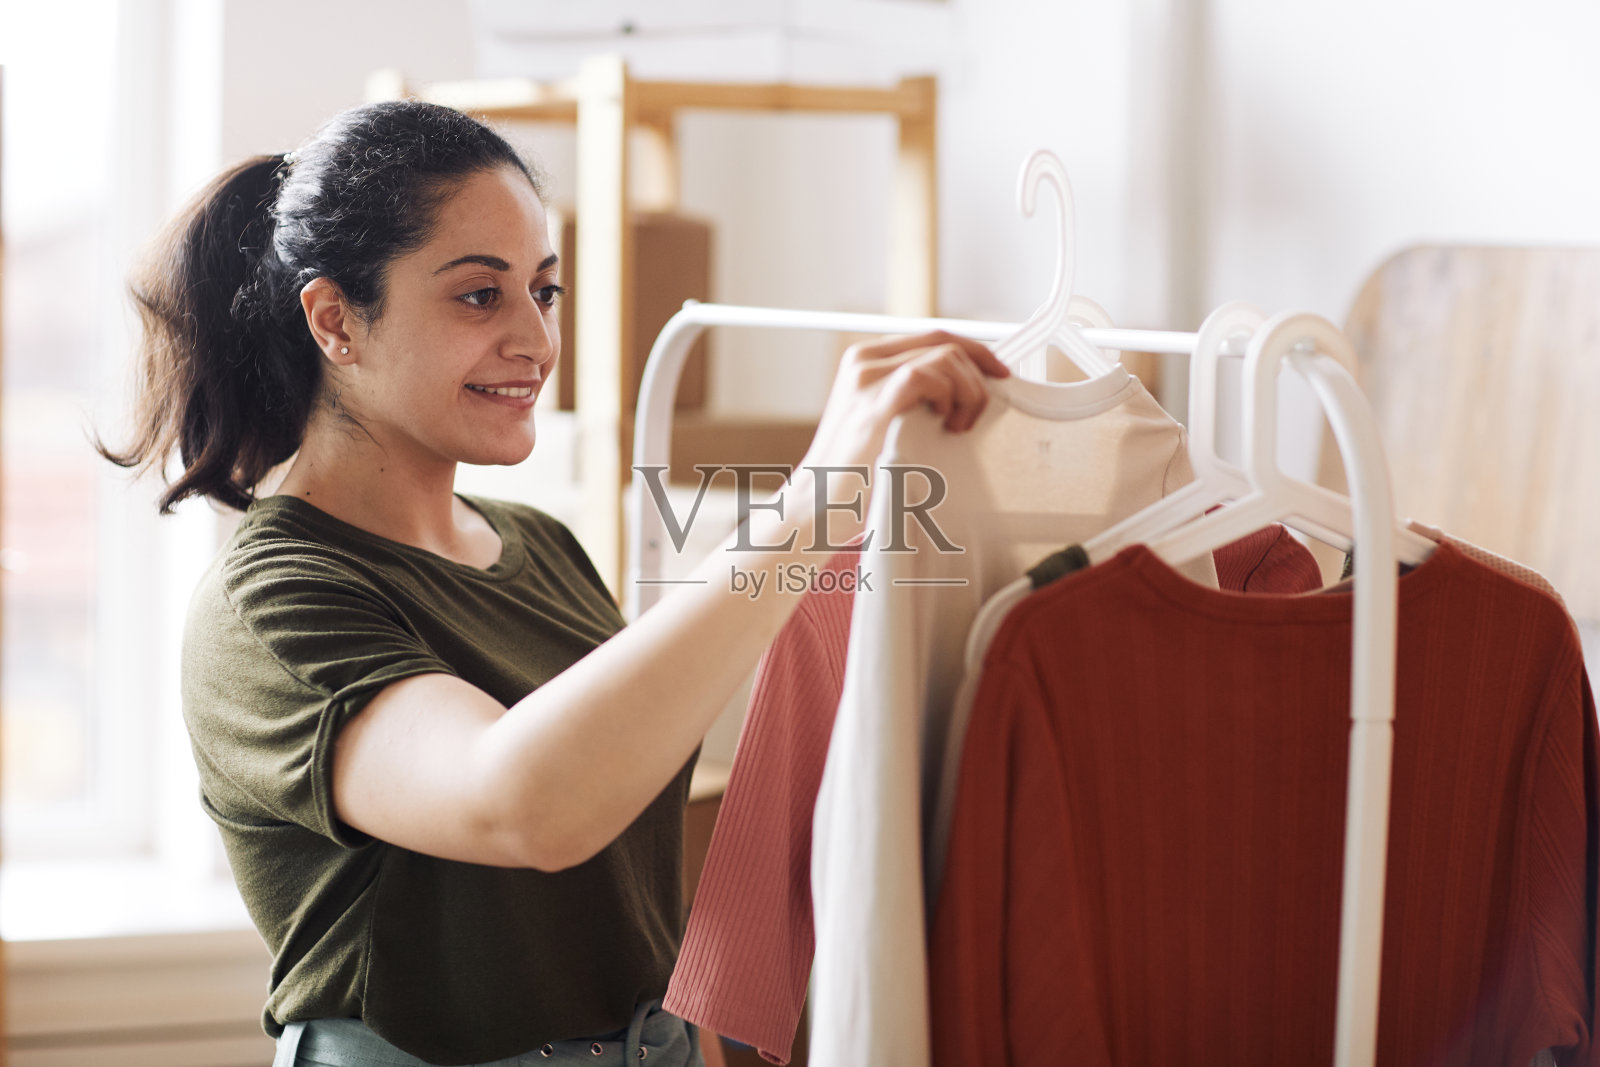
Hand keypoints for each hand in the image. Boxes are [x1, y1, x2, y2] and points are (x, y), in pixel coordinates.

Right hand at [801, 330, 1009, 473]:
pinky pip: (924, 375)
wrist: (818, 505)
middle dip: (977, 372)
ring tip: (958, 425)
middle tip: (978, 412)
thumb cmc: (855, 474)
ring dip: (967, 390)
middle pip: (943, 341)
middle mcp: (864, 362)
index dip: (974, 350)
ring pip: (944, 356)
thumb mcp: (884, 421)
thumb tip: (963, 388)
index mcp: (866, 361)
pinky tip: (946, 423)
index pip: (932, 337)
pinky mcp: (873, 404)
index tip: (998, 374)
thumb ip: (912, 398)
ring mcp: (866, 380)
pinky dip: (949, 395)